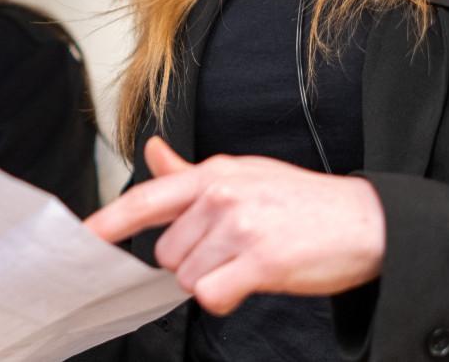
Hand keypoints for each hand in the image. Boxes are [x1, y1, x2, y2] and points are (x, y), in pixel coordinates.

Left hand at [83, 137, 386, 314]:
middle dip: (192, 262)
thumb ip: (191, 173)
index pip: (148, 197)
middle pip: (166, 253)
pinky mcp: (261, 260)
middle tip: (233, 250)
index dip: (109, 221)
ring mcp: (241, 226)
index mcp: (214, 173)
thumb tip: (153, 150)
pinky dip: (227, 297)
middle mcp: (222, 194)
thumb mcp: (244, 175)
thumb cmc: (301, 203)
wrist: (366, 222)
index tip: (82, 237)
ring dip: (214, 279)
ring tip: (250, 260)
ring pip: (188, 278)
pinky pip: (212, 295)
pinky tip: (254, 281)